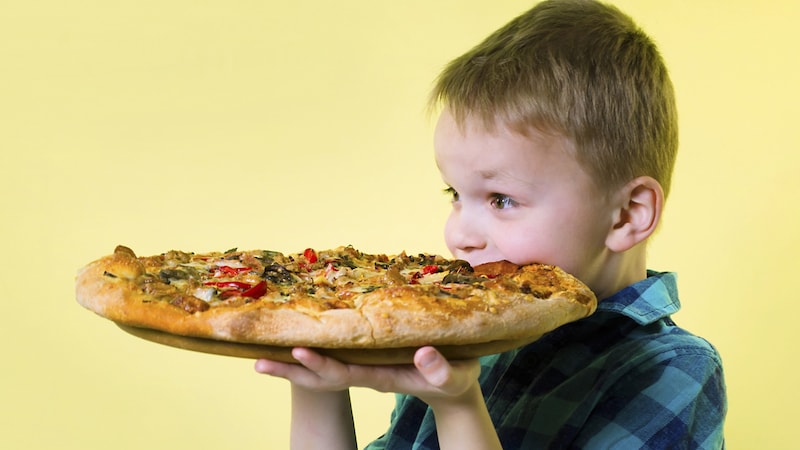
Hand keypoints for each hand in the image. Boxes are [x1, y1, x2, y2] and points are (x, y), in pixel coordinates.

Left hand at [255, 346, 480, 404]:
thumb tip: (422, 353)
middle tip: (257, 360)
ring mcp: (364, 367)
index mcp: (382, 376)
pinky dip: (312, 347)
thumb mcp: (454, 377)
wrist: (453, 389)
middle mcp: (366, 373)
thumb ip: (440, 369)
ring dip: (291, 362)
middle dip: (291, 368)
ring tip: (258, 357)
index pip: (344, 373)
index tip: (298, 351)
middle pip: (322, 374)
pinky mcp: (367, 358)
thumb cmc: (456, 381)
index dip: (321, 363)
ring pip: (322, 365)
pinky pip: (334, 353)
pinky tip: (294, 337)